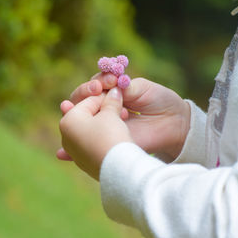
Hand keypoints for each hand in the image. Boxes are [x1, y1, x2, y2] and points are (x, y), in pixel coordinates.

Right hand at [57, 74, 189, 161]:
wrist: (175, 122)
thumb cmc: (159, 101)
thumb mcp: (140, 87)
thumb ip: (122, 86)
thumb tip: (103, 87)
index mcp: (110, 92)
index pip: (93, 87)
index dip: (94, 84)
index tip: (103, 84)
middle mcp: (104, 109)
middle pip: (82, 103)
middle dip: (82, 97)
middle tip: (92, 94)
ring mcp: (105, 126)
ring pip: (82, 123)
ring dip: (72, 118)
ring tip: (66, 112)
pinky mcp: (109, 142)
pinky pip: (88, 147)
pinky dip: (72, 153)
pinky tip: (62, 154)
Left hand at [59, 88, 132, 180]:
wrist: (118, 169)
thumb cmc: (112, 136)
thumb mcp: (111, 114)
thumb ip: (111, 100)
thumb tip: (114, 91)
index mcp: (68, 120)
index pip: (89, 101)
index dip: (106, 97)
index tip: (119, 98)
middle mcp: (66, 136)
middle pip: (86, 116)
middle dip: (102, 111)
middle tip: (120, 109)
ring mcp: (74, 152)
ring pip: (89, 130)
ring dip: (103, 124)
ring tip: (119, 122)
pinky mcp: (84, 163)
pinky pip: (92, 144)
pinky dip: (101, 138)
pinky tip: (113, 136)